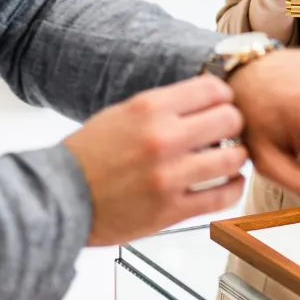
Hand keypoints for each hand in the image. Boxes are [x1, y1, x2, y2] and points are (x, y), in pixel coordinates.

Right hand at [62, 75, 247, 246]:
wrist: (62, 196)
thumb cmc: (90, 154)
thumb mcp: (123, 112)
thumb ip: (164, 107)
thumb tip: (206, 102)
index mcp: (150, 107)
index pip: (212, 89)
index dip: (224, 95)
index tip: (223, 103)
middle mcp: (163, 138)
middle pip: (229, 120)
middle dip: (234, 124)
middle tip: (228, 131)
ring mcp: (169, 176)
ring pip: (233, 159)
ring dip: (236, 157)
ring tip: (230, 158)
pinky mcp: (171, 210)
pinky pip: (222, 197)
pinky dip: (233, 188)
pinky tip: (228, 183)